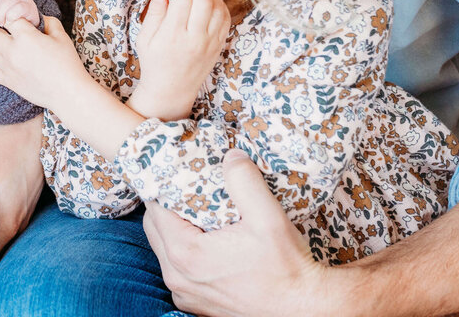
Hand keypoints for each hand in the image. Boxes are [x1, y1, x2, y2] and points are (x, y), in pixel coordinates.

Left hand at [0, 18, 86, 109]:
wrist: (67, 93)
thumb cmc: (67, 64)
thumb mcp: (62, 36)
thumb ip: (49, 22)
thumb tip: (39, 18)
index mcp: (26, 37)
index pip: (9, 18)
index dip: (10, 14)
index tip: (14, 16)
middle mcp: (12, 51)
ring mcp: (8, 68)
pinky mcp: (8, 81)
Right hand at [132, 0, 228, 117]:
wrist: (171, 91)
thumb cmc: (154, 63)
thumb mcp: (145, 39)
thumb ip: (154, 13)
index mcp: (173, 35)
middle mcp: (194, 38)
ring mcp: (210, 42)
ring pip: (218, 6)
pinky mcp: (218, 45)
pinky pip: (226, 18)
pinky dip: (220, 4)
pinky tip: (209, 0)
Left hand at [143, 150, 329, 316]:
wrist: (304, 310)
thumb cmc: (287, 269)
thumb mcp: (269, 218)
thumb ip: (245, 181)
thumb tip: (230, 155)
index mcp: (186, 254)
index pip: (155, 209)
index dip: (164, 187)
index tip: (180, 173)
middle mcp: (177, 277)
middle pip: (154, 228)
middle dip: (167, 206)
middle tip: (189, 190)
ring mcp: (185, 293)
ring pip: (163, 249)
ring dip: (174, 229)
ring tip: (199, 213)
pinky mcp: (196, 303)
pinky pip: (177, 269)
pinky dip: (184, 252)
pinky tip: (208, 240)